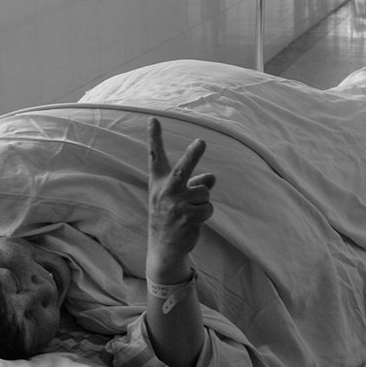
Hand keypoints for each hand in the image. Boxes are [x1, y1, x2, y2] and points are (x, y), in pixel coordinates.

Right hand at [147, 117, 215, 280]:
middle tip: (201, 142)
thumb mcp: (176, 196)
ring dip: (203, 201)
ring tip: (190, 212)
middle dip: (193, 155)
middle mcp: (165, 191)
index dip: (154, 138)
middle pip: (183, 170)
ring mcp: (176, 205)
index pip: (155, 156)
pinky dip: (206, 213)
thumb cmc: (171, 215)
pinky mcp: (188, 217)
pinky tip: (194, 221)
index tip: (153, 119)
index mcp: (158, 182)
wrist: (165, 247)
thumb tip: (212, 177)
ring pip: (204, 191)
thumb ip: (194, 182)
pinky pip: (208, 207)